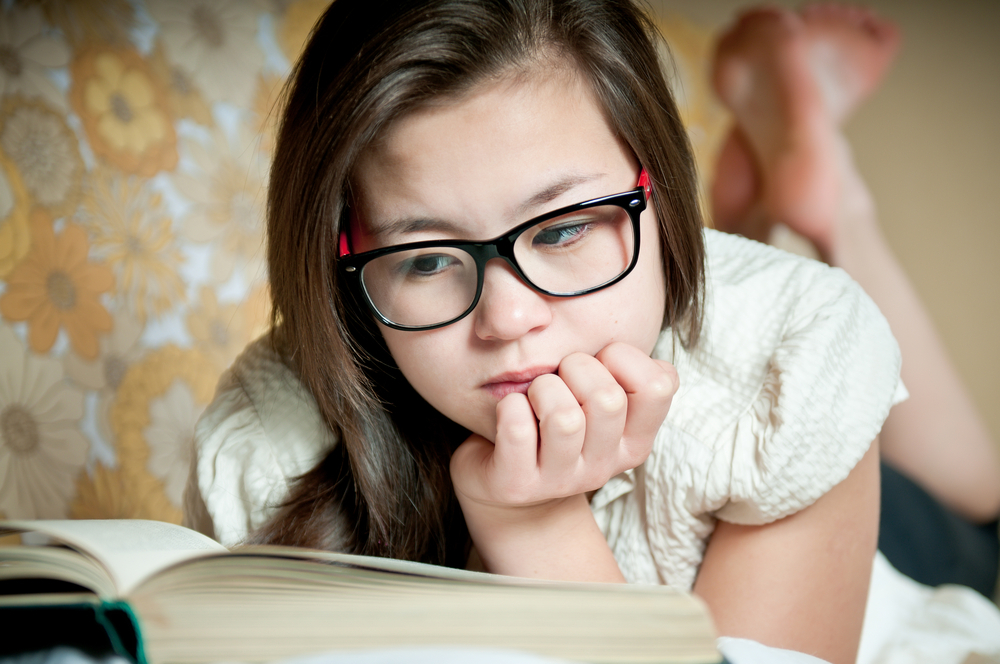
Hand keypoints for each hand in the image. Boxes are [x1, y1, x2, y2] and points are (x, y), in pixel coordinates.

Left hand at [449, 342, 676, 576]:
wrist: (513, 478)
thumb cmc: (558, 418)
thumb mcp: (598, 394)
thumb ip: (621, 367)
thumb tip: (621, 334)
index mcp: (635, 440)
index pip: (658, 385)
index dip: (624, 356)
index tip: (600, 360)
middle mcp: (606, 465)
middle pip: (608, 399)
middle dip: (577, 367)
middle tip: (560, 374)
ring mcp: (562, 481)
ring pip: (564, 418)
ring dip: (543, 388)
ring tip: (536, 395)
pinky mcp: (519, 486)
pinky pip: (518, 430)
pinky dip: (511, 407)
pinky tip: (512, 410)